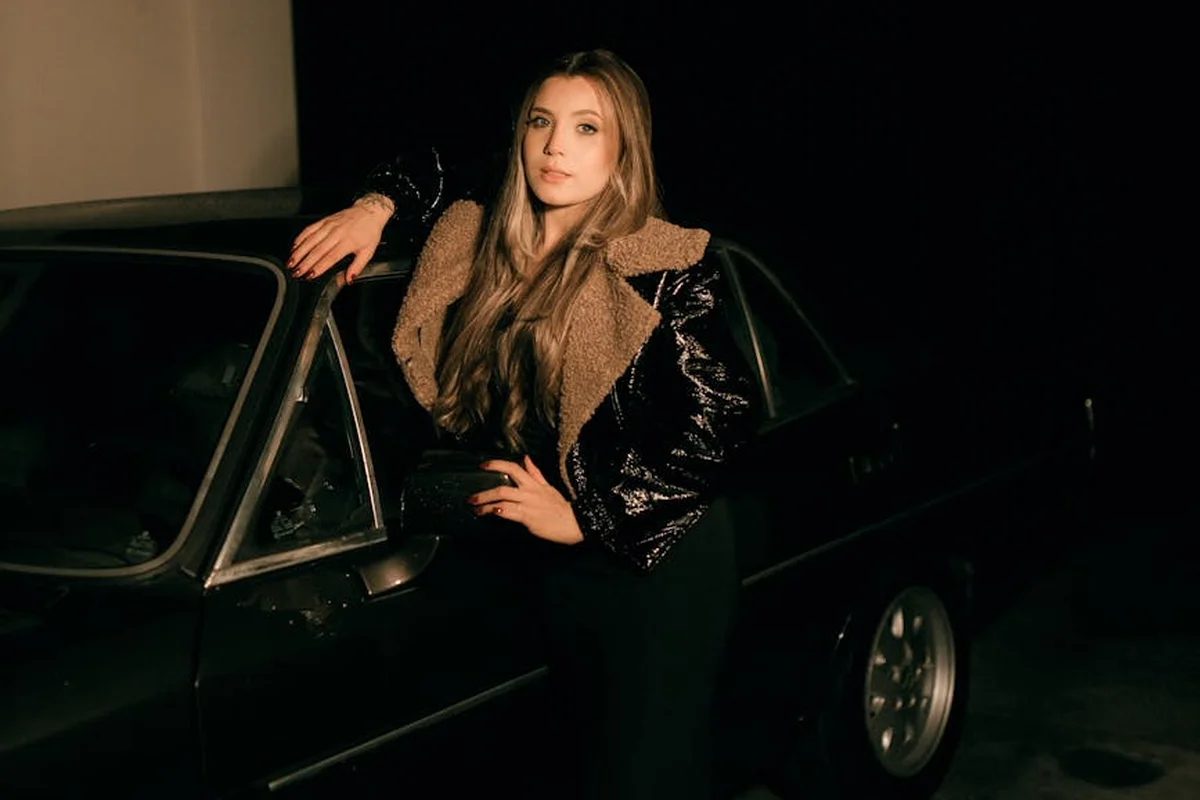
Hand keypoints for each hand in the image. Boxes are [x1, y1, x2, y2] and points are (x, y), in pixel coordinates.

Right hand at [287, 194, 393, 282]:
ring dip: (299, 252)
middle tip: (296, 272)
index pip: (330, 257)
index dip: (319, 267)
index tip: (310, 275)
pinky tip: (294, 247)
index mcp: (348, 242)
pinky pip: (309, 229)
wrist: (369, 211)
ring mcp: (329, 225)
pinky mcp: (324, 220)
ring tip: (291, 262)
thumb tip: (348, 280)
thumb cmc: (369, 232)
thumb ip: (357, 267)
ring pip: (310, 240)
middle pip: (317, 250)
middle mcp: (337, 233)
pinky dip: (300, 238)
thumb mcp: (368, 252)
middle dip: (304, 263)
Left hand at [469, 456, 583, 544]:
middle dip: (484, 492)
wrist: (574, 522)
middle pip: (502, 486)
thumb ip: (535, 473)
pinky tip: (489, 514)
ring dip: (485, 504)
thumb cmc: (560, 506)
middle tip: (471, 498)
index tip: (483, 465)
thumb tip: (526, 458)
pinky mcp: (528, 518)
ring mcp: (528, 504)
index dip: (497, 464)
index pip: (514, 467)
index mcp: (534, 483)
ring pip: (502, 499)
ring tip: (476, 509)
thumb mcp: (547, 486)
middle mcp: (529, 492)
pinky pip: (508, 512)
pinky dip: (497, 511)